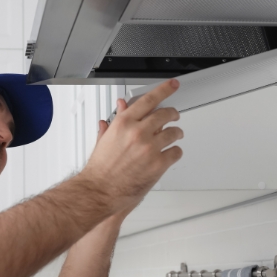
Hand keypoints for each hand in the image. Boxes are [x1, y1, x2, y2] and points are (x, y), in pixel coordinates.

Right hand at [80, 79, 183, 214]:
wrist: (100, 191)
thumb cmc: (100, 168)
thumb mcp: (106, 138)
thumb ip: (117, 119)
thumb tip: (122, 106)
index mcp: (124, 123)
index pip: (148, 100)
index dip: (164, 90)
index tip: (172, 85)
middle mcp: (138, 133)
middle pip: (165, 114)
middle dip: (172, 114)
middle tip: (174, 116)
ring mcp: (150, 148)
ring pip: (174, 133)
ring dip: (176, 134)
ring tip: (174, 136)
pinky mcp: (158, 164)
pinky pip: (176, 152)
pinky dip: (175, 152)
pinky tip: (170, 153)